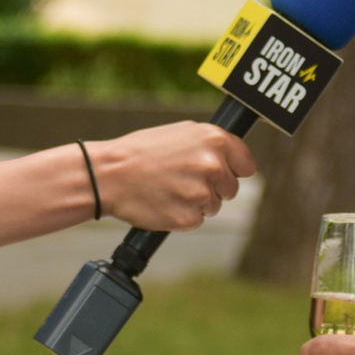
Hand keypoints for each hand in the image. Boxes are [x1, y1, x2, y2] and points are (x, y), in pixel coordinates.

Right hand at [90, 122, 255, 229]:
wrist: (108, 174)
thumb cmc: (140, 151)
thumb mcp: (180, 133)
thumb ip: (210, 144)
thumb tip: (232, 155)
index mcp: (215, 140)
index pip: (247, 165)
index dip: (233, 170)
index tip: (223, 173)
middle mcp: (213, 166)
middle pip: (231, 189)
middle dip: (213, 188)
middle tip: (183, 181)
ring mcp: (202, 194)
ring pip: (215, 207)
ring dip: (196, 203)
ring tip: (169, 188)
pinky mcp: (189, 218)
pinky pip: (196, 221)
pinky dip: (182, 216)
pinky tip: (164, 202)